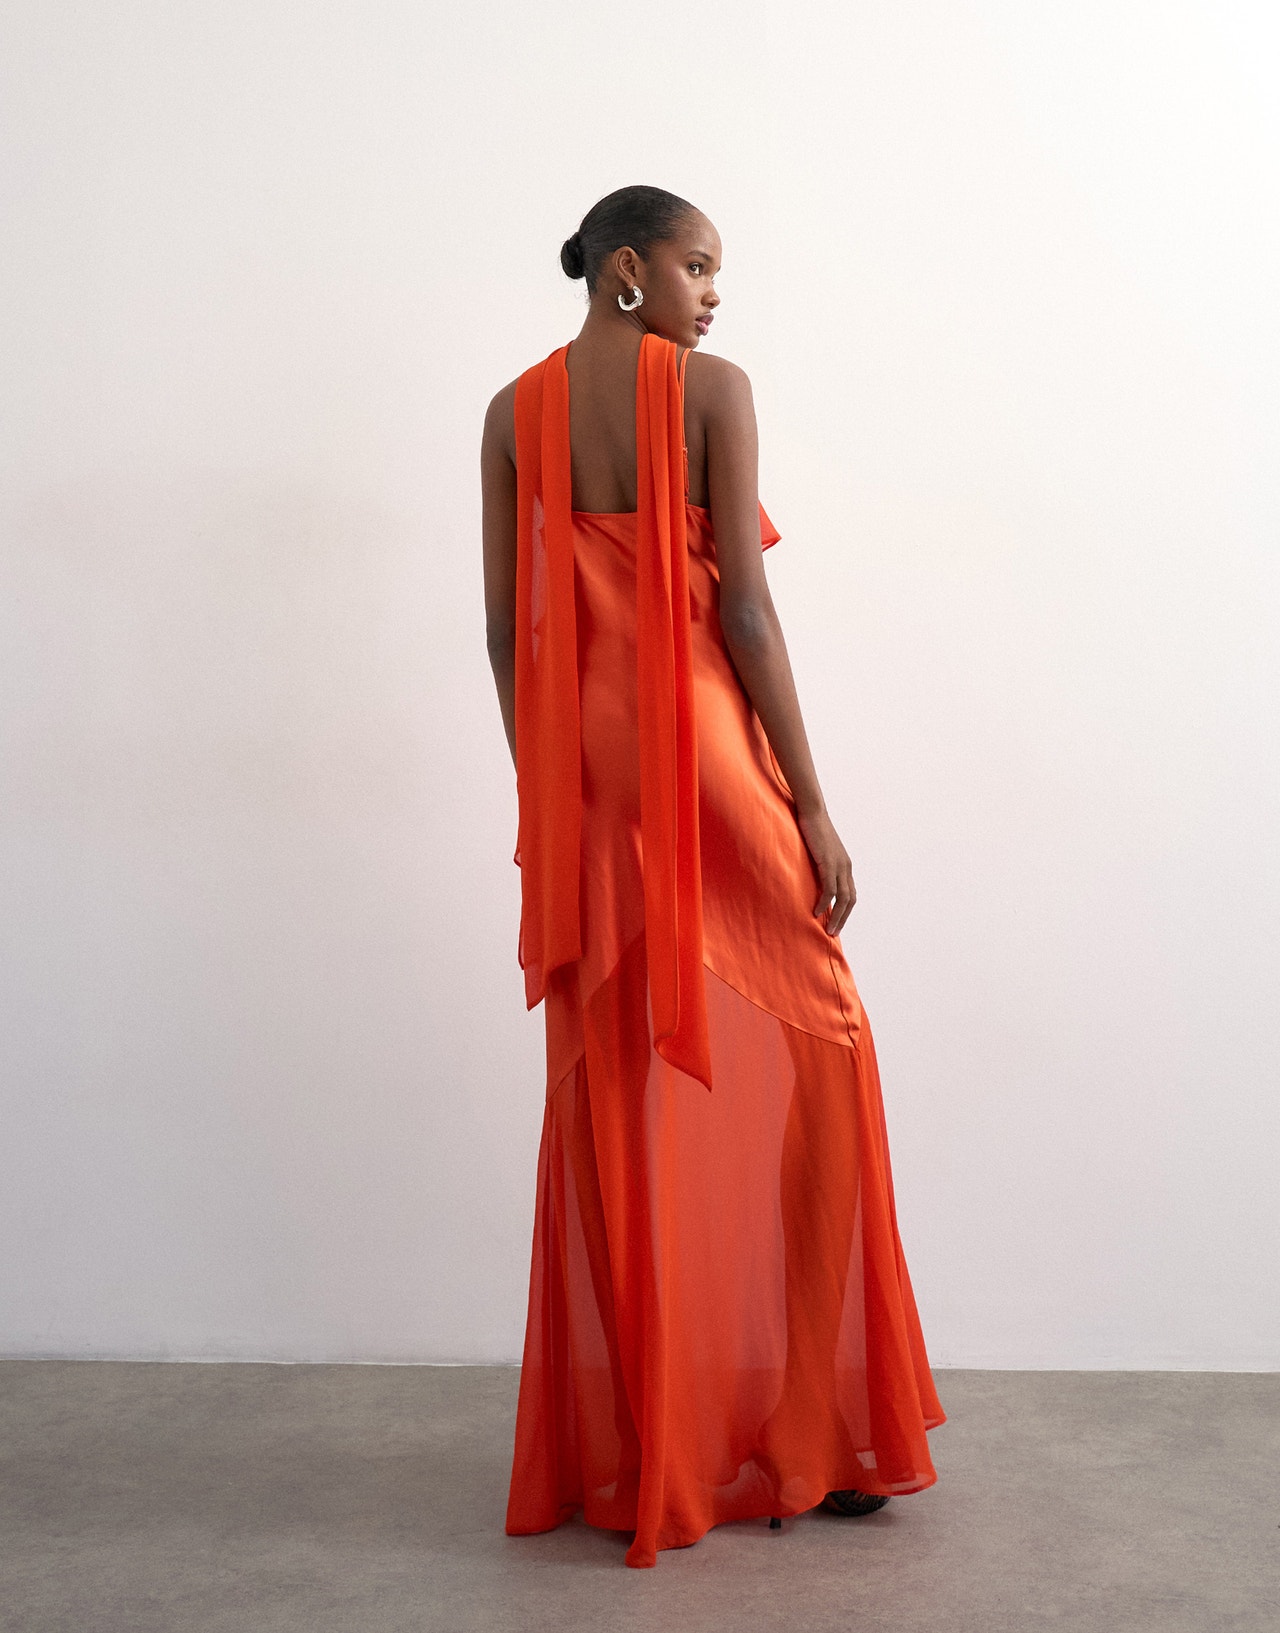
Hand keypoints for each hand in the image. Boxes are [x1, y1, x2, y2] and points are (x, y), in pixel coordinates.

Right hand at [795, 808, 856, 937]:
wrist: (812, 812)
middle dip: (843, 918)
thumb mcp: (818, 851)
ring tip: (828, 929)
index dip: (845, 910)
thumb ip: (818, 864)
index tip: (836, 922)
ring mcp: (839, 865)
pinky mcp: (828, 862)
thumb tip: (810, 876)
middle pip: (851, 899)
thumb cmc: (811, 829)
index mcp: (845, 865)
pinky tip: (818, 911)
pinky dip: (825, 902)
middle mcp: (846, 867)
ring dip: (837, 916)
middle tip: (833, 932)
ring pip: (843, 898)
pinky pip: (830, 888)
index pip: (850, 893)